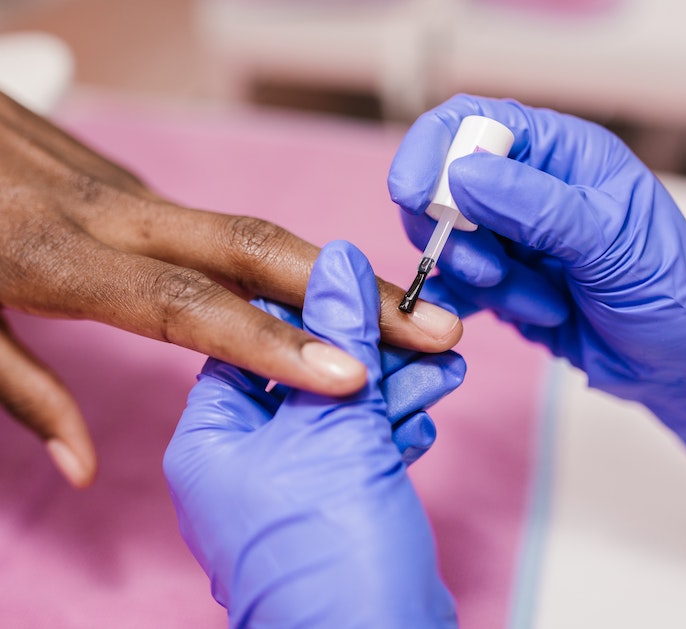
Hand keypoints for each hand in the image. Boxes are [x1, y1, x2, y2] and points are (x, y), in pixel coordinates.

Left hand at [0, 91, 460, 486]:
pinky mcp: (134, 185)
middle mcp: (119, 216)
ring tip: (408, 311)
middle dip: (353, 292)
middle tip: (430, 326)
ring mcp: (133, 192)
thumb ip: (25, 394)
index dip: (275, 342)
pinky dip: (286, 261)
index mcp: (66, 256)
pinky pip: (222, 227)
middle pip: (258, 250)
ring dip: (337, 273)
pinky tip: (328, 289)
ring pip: (255, 233)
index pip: (192, 305)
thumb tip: (82, 468)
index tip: (348, 375)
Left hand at [164, 240, 460, 626]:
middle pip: (306, 376)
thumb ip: (337, 338)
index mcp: (212, 439)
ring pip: (340, 412)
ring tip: (445, 366)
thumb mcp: (335, 423)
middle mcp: (241, 462)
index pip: (254, 344)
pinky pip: (357, 448)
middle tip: (423, 327)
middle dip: (370, 353)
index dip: (313, 311)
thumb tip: (336, 261)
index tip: (364, 287)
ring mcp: (286, 488)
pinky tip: (423, 415)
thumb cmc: (331, 548)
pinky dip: (392, 428)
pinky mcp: (329, 506)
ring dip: (394, 388)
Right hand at [388, 94, 685, 469]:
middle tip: (494, 272)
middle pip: (441, 189)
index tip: (411, 195)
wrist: (678, 359)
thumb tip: (459, 175)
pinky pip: (455, 284)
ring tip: (545, 302)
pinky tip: (530, 313)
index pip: (470, 123)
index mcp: (557, 152)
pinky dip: (474, 305)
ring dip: (485, 282)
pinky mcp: (499, 280)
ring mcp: (508, 235)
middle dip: (459, 237)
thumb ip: (535, 206)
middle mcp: (525, 188)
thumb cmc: (669, 288)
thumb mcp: (609, 240)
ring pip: (447, 244)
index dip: (429, 150)